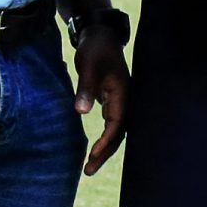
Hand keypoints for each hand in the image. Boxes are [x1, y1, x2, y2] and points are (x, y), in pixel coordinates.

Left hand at [72, 23, 128, 175]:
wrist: (101, 36)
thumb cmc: (95, 50)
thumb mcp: (87, 67)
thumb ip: (85, 90)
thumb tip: (80, 112)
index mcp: (123, 93)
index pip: (117, 124)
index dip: (106, 141)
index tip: (92, 154)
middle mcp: (126, 100)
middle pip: (120, 134)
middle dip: (105, 153)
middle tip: (88, 171)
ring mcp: (122, 101)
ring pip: (117, 131)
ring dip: (105, 149)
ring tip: (90, 166)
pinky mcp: (115, 100)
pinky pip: (113, 125)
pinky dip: (105, 139)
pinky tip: (96, 148)